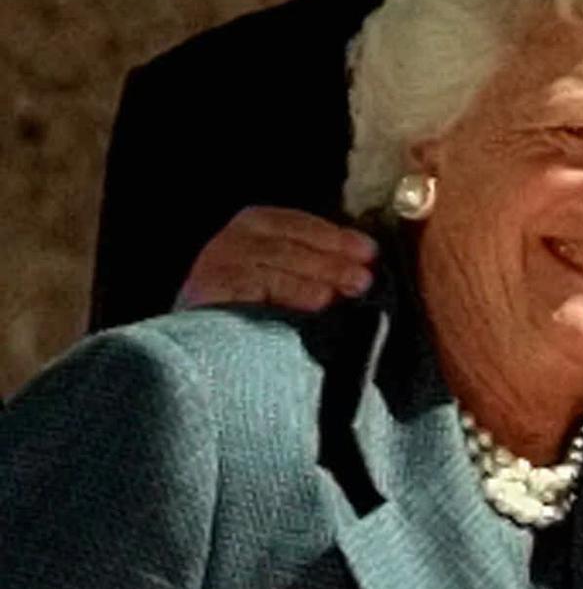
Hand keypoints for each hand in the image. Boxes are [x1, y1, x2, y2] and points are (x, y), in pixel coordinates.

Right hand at [177, 207, 378, 311]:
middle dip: (334, 259)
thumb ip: (316, 267)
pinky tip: (322, 301)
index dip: (336, 237)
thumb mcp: (287, 282)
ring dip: (323, 272)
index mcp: (253, 228)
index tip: (370, 252)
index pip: (298, 225)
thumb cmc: (255, 320)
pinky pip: (260, 284)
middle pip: (291, 242)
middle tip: (367, 278)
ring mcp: (217, 261)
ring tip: (354, 288)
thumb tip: (364, 266)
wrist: (206, 364)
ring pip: (279, 259)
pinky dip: (294, 290)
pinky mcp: (208, 287)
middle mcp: (231, 239)